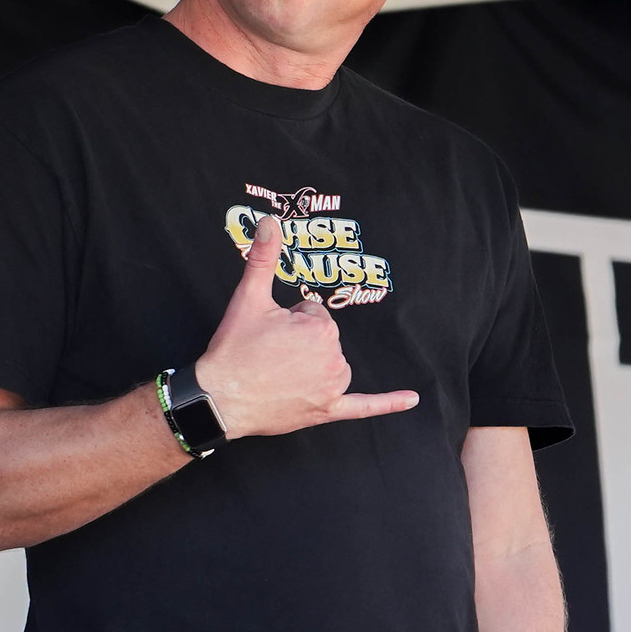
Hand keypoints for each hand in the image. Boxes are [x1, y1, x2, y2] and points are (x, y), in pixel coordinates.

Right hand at [195, 218, 417, 437]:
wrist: (219, 399)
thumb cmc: (235, 349)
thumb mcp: (249, 298)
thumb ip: (263, 257)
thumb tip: (271, 221)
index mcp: (321, 329)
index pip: (314, 315)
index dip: (288, 321)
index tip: (268, 334)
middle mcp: (333, 358)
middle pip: (324, 339)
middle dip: (298, 342)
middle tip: (267, 354)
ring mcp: (331, 387)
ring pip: (332, 364)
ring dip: (312, 365)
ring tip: (278, 374)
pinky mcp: (327, 410)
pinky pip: (363, 406)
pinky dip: (386, 404)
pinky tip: (411, 399)